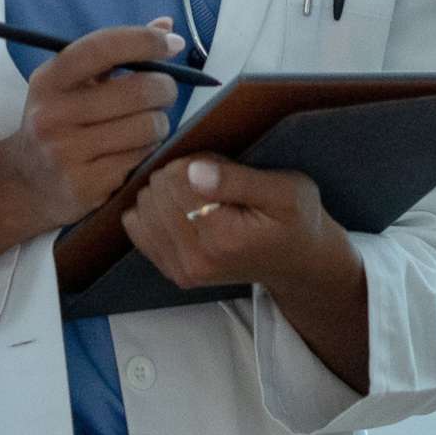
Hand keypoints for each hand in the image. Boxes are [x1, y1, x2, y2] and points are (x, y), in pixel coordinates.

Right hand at [2, 20, 186, 225]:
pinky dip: (147, 151)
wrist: (25, 184)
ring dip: (158, 124)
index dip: (143, 40)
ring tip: (145, 126)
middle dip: (164, 89)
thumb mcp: (74, 84)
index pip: (101, 48)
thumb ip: (116, 53)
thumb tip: (167, 25)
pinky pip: (141, 158)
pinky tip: (133, 151)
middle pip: (139, 91)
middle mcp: (52, 115)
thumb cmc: (60, 123)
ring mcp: (66, 153)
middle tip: (162, 93)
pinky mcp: (85, 185)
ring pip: (148, 127)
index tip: (171, 43)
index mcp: (48, 81)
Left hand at [120, 156, 353, 295]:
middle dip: (179, 176)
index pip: (177, 178)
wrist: (298, 262)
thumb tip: (191, 171)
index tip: (222, 169)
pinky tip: (178, 209)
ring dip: (164, 193)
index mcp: (223, 237)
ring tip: (199, 196)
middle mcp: (196, 260)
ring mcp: (181, 270)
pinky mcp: (172, 272)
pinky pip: (137, 229)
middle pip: (157, 191)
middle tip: (213, 182)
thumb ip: (237, 180)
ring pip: (143, 207)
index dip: (196, 161)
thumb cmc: (296, 220)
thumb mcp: (285, 191)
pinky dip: (151, 211)